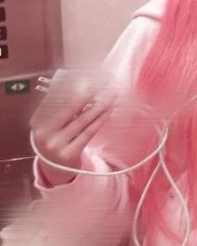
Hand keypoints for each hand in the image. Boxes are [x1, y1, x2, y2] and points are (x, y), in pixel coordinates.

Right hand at [29, 69, 116, 186]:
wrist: (55, 167)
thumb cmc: (56, 137)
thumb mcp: (52, 123)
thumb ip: (62, 106)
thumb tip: (81, 83)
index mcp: (37, 122)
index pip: (55, 99)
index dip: (72, 87)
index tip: (87, 78)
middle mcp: (44, 134)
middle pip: (69, 108)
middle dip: (88, 94)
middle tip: (102, 84)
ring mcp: (56, 146)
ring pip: (82, 120)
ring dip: (99, 106)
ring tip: (110, 96)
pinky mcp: (69, 154)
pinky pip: (88, 133)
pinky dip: (99, 120)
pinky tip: (108, 111)